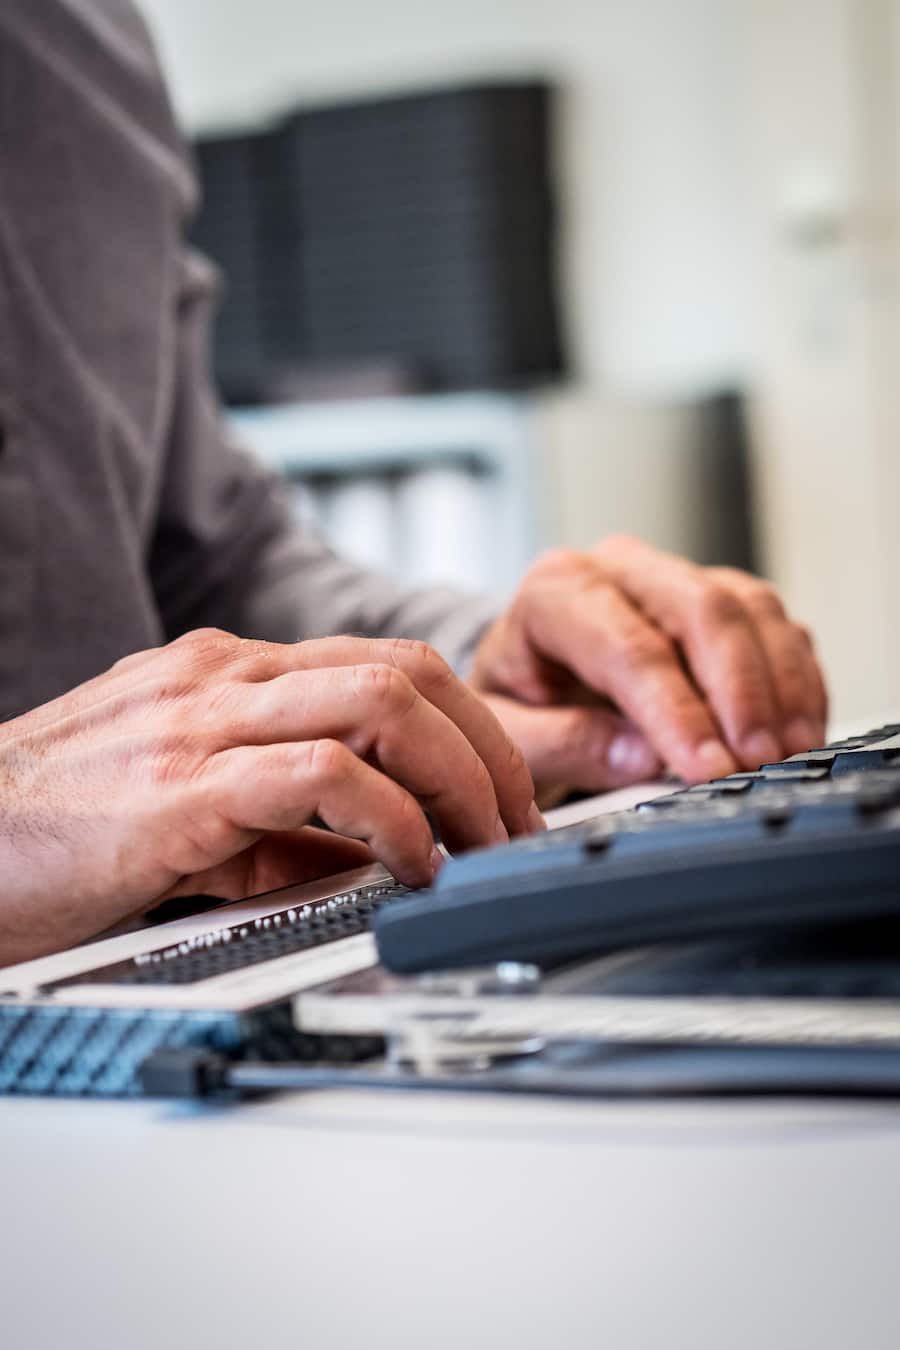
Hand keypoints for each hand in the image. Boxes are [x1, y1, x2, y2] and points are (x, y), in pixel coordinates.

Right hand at [0, 630, 536, 963]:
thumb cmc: (58, 824)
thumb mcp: (189, 802)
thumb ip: (284, 815)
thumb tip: (378, 851)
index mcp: (230, 672)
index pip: (388, 663)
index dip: (467, 724)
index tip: (502, 791)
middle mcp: (226, 677)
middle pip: (407, 669)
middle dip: (489, 747)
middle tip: (518, 821)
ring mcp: (205, 721)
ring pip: (381, 703)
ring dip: (461, 779)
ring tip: (486, 845)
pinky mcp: (184, 788)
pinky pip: (324, 776)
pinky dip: (393, 819)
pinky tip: (412, 864)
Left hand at [470, 535, 827, 799]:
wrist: (527, 677)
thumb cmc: (515, 701)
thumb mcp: (511, 733)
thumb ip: (564, 743)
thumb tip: (638, 756)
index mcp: (556, 592)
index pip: (629, 648)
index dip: (676, 712)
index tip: (708, 768)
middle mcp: (619, 569)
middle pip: (701, 610)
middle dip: (739, 692)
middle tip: (757, 760)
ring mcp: (674, 578)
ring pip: (749, 608)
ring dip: (779, 685)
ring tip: (787, 753)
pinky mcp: (719, 599)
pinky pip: (774, 624)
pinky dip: (796, 679)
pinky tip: (799, 730)